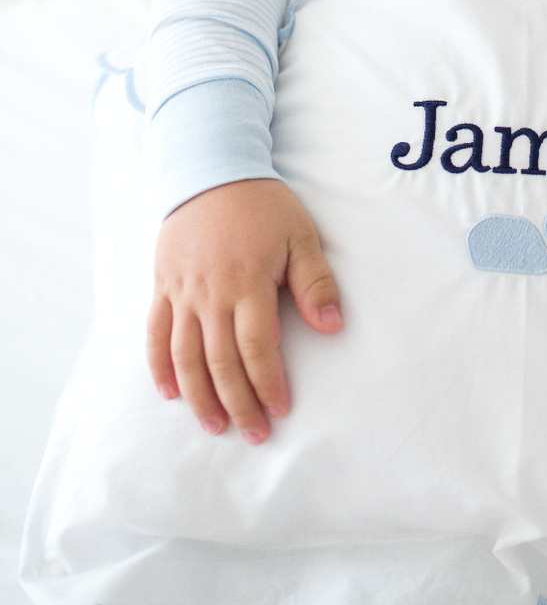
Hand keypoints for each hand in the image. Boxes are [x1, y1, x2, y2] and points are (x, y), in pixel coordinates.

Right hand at [147, 179, 341, 444]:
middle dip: (238, 402)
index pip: (257, 347)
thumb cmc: (263, 205)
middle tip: (254, 434)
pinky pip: (156, 334)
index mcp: (248, 283)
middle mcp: (210, 294)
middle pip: (220, 361)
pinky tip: (171, 393)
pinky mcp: (162, 285)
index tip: (280, 408)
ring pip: (185, 356)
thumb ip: (315, 282)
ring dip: (199, 396)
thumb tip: (333, 326)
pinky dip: (161, 367)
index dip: (268, 382)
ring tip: (214, 425)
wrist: (210, 170)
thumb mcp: (300, 235)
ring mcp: (181, 292)